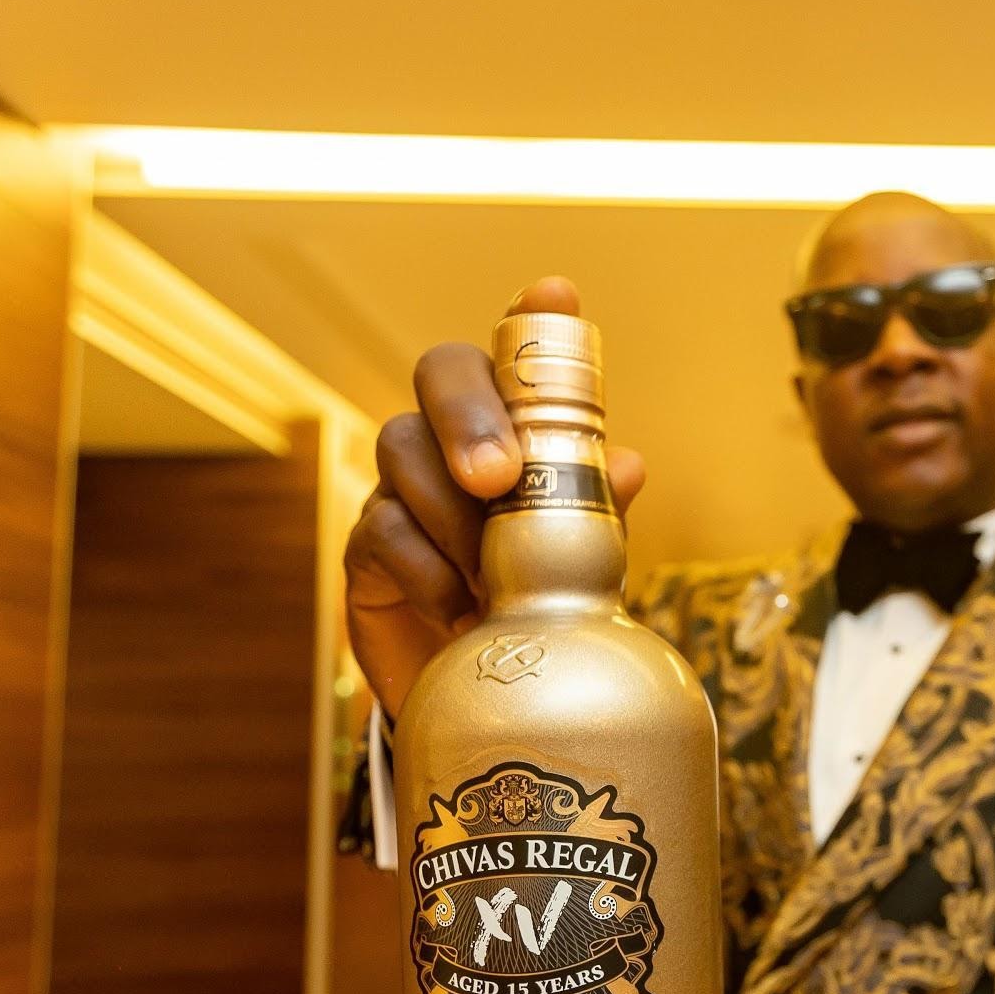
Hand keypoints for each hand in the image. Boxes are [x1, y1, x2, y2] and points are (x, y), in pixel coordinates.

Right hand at [342, 276, 648, 718]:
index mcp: (518, 431)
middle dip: (467, 415)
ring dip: (450, 509)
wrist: (482, 700)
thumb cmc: (541, 611)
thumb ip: (598, 516)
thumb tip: (626, 464)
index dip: (533, 315)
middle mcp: (454, 439)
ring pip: (401, 445)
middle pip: (440, 372)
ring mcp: (404, 487)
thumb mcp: (581, 568)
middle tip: (496, 477)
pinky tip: (462, 608)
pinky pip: (381, 530)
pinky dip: (427, 569)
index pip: (518, 354)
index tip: (553, 293)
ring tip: (490, 575)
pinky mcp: (367, 548)